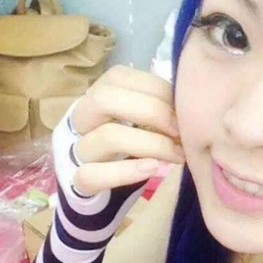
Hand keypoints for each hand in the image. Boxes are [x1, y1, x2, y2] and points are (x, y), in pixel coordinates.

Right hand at [69, 64, 184, 194]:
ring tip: (178, 155)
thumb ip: (156, 107)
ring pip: (106, 137)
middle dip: (152, 112)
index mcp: (97, 96)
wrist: (103, 184)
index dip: (156, 90)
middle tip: (180, 132)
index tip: (183, 110)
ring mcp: (77, 150)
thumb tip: (185, 106)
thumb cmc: (129, 144)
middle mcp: (81, 119)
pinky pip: (94, 175)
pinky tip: (153, 168)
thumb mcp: (140, 120)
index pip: (119, 77)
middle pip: (104, 99)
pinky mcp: (78, 182)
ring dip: (151, 144)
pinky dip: (127, 172)